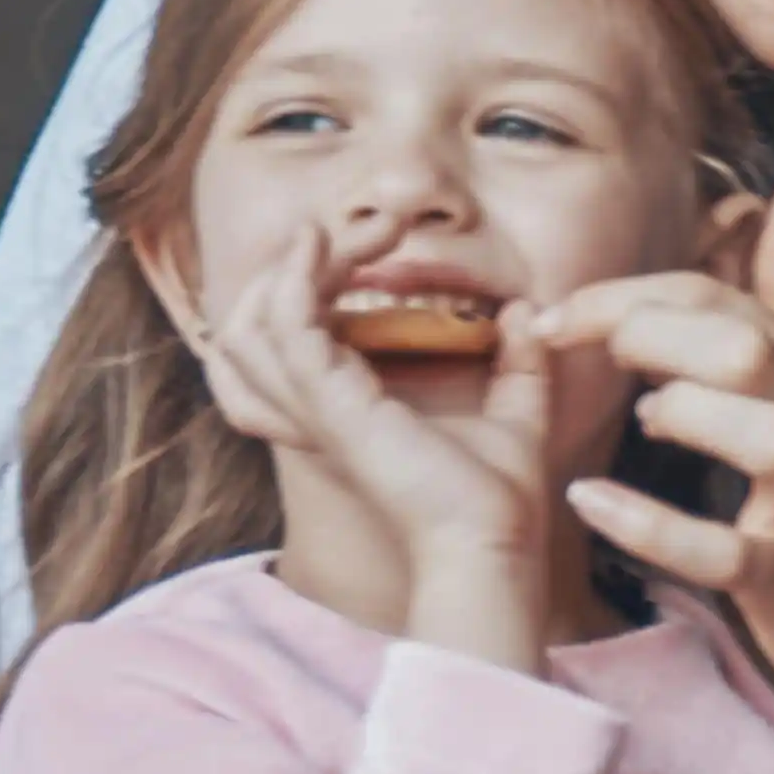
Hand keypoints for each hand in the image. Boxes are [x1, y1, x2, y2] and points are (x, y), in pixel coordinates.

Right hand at [182, 218, 574, 658]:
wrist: (495, 545)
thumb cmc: (498, 502)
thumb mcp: (516, 416)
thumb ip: (520, 365)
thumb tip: (524, 315)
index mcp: (344, 410)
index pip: (297, 331)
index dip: (326, 274)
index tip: (384, 237)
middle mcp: (315, 409)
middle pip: (259, 319)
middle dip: (302, 261)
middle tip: (374, 228)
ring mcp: (316, 408)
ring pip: (249, 323)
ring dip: (288, 268)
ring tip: (336, 232)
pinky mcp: (330, 405)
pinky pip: (284, 328)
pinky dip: (295, 281)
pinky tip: (320, 245)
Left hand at [535, 173, 773, 743]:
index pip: (725, 300)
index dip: (631, 294)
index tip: (560, 314)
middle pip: (740, 345)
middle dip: (641, 329)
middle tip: (569, 347)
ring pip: (762, 433)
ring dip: (682, 414)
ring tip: (636, 421)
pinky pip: (726, 552)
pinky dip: (654, 527)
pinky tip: (593, 503)